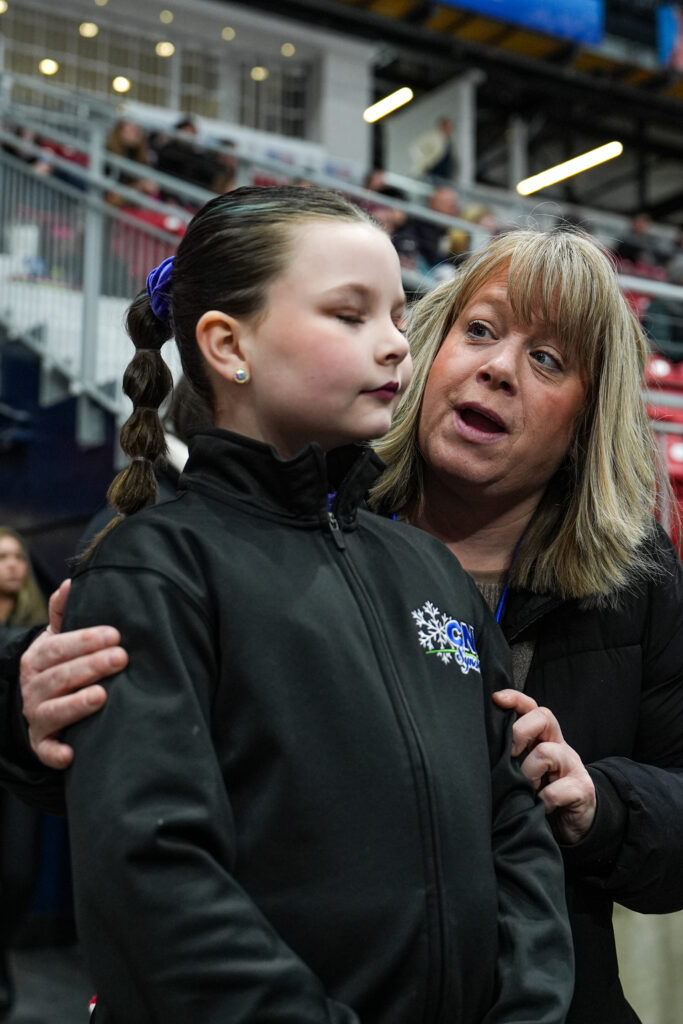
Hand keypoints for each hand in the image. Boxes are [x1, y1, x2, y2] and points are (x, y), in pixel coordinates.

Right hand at [20, 579, 127, 769]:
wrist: (40, 703)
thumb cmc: (59, 663)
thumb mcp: (57, 637)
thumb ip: (63, 611)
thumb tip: (71, 582)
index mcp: (37, 657)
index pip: (59, 647)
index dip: (86, 640)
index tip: (115, 634)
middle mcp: (33, 687)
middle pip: (60, 676)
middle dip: (90, 666)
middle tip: (121, 658)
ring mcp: (36, 716)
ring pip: (53, 711)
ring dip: (76, 704)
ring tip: (101, 696)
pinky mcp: (42, 744)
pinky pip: (46, 751)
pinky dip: (56, 753)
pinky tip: (72, 754)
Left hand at [493, 689, 595, 844]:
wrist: (577, 822)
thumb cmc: (542, 792)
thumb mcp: (524, 770)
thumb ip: (510, 757)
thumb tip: (479, 750)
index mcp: (544, 738)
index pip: (532, 708)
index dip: (515, 699)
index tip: (496, 699)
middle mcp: (559, 746)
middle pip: (544, 717)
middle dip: (520, 731)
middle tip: (509, 754)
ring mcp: (573, 766)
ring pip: (547, 752)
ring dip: (528, 772)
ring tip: (526, 789)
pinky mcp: (582, 789)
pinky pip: (558, 789)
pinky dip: (544, 799)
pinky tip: (540, 806)